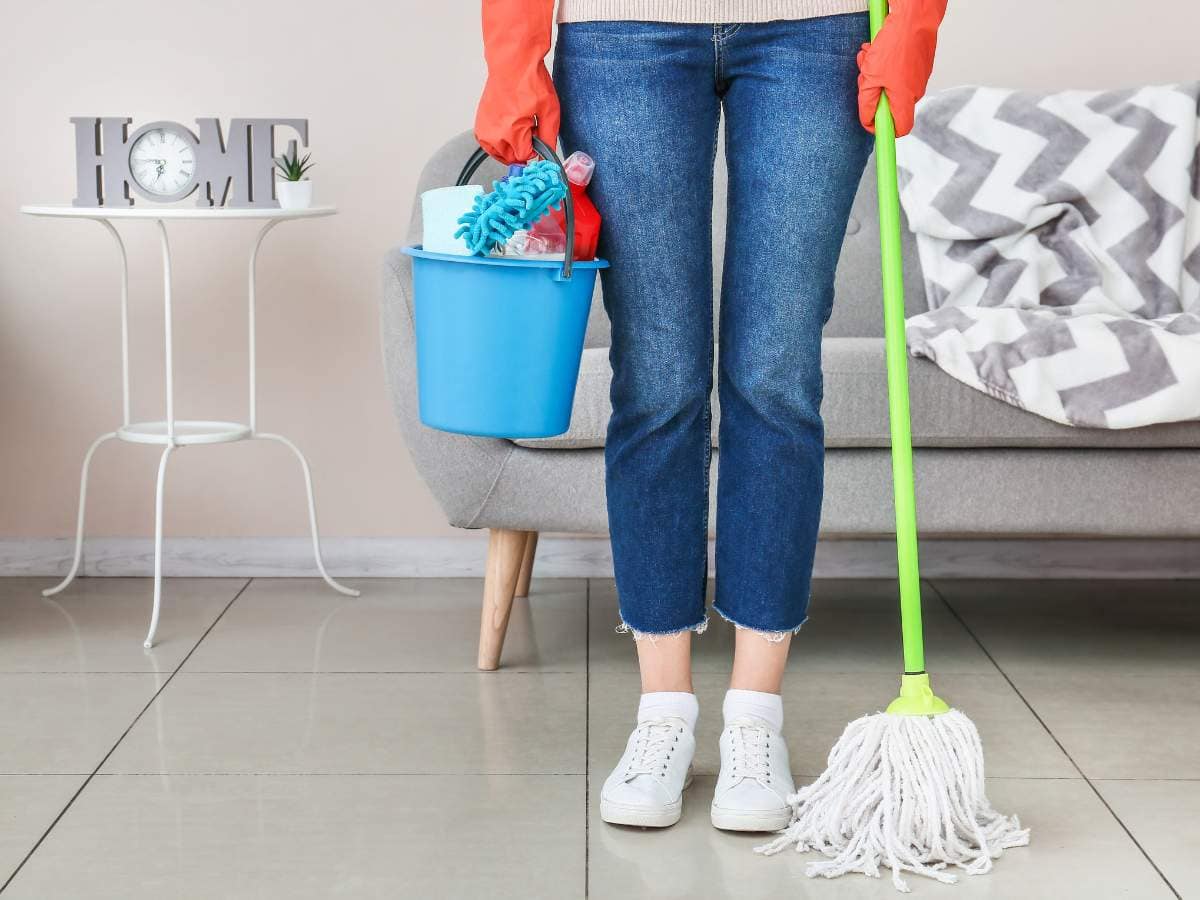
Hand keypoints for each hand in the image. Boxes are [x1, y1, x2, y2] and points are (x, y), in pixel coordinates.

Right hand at [474, 0, 559, 164]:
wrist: (512, 62)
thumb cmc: (530, 82)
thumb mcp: (550, 112)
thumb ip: (548, 139)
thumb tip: (546, 157)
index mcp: (510, 132)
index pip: (525, 158)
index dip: (535, 150)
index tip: (538, 135)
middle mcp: (493, 134)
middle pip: (512, 159)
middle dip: (523, 148)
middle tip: (529, 126)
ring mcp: (484, 130)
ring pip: (500, 154)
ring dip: (511, 147)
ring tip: (519, 125)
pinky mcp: (479, 125)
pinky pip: (491, 145)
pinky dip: (501, 141)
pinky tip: (509, 127)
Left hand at [857, 0, 947, 136]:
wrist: (914, 17)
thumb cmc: (895, 44)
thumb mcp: (870, 77)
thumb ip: (867, 102)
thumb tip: (868, 120)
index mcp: (906, 99)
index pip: (901, 129)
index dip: (884, 129)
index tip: (873, 123)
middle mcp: (916, 91)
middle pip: (890, 104)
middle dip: (874, 93)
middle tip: (865, 77)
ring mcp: (919, 77)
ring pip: (891, 85)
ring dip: (875, 75)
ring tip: (869, 57)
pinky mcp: (918, 64)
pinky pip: (897, 72)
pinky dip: (884, 64)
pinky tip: (877, 50)